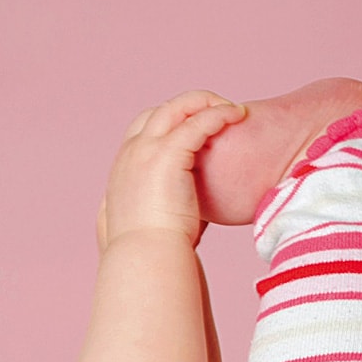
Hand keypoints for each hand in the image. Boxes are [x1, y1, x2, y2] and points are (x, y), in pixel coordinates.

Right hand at [98, 91, 246, 250]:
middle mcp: (131, 154)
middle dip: (190, 107)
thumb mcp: (149, 225)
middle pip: (159, 112)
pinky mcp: (167, 155)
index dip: (172, 124)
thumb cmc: (149, 252)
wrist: (145, 258)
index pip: (144, 130)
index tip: (198, 131)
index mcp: (123, 170)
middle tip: (219, 113)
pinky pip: (196, 122)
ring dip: (206, 103)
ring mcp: (146, 151)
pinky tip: (238, 116)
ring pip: (176, 108)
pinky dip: (218, 114)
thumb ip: (166, 212)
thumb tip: (195, 216)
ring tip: (232, 110)